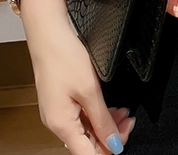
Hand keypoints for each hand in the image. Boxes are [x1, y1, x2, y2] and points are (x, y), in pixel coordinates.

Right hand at [21, 0, 135, 153]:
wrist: (48, 34)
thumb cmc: (64, 57)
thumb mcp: (90, 90)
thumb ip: (102, 120)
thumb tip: (113, 144)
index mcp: (61, 125)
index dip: (108, 150)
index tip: (126, 136)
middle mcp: (56, 123)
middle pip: (86, 143)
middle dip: (110, 135)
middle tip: (129, 121)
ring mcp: (57, 112)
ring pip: (85, 129)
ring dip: (105, 123)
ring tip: (123, 112)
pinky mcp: (59, 101)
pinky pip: (79, 117)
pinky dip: (96, 113)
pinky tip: (109, 106)